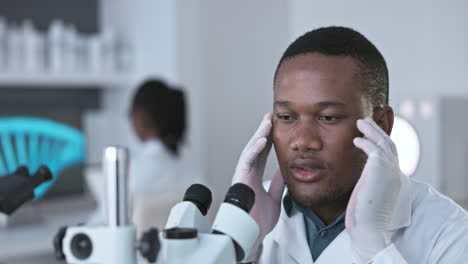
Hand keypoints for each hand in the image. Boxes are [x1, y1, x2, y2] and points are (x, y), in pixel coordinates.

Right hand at [232, 113, 284, 259]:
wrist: (251, 235)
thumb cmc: (259, 220)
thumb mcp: (275, 197)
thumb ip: (278, 183)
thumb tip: (286, 170)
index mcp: (255, 175)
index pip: (262, 153)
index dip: (269, 139)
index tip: (276, 126)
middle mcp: (247, 172)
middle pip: (256, 147)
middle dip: (263, 131)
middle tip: (271, 115)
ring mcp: (243, 175)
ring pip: (250, 150)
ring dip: (259, 135)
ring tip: (267, 121)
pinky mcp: (240, 179)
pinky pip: (246, 161)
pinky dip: (254, 150)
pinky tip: (262, 140)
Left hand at [346, 118, 402, 263]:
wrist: (369, 229)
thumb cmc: (364, 218)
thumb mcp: (367, 196)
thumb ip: (367, 184)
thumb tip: (358, 179)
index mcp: (392, 180)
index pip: (390, 155)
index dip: (380, 143)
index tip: (369, 135)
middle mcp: (394, 174)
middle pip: (389, 145)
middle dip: (377, 131)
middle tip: (366, 121)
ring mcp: (390, 172)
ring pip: (384, 143)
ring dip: (372, 131)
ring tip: (360, 122)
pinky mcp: (380, 170)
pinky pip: (375, 149)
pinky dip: (366, 142)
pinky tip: (356, 139)